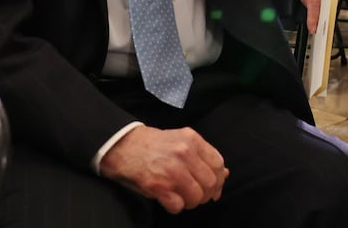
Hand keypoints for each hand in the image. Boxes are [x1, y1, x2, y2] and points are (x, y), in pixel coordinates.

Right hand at [98, 125, 227, 213]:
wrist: (123, 145)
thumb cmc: (153, 145)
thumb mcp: (180, 141)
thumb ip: (202, 156)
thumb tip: (224, 174)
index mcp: (192, 139)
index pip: (218, 164)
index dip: (218, 180)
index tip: (214, 188)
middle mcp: (184, 153)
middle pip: (209, 183)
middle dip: (204, 194)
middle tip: (195, 194)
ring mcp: (172, 170)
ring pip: (196, 197)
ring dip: (190, 202)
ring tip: (180, 196)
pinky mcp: (158, 185)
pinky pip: (178, 206)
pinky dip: (175, 207)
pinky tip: (168, 198)